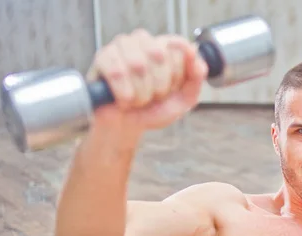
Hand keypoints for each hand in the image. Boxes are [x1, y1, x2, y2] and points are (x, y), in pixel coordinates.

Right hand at [86, 29, 207, 134]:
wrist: (127, 127)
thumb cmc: (153, 109)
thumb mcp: (183, 99)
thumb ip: (195, 80)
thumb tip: (198, 60)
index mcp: (165, 46)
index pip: (179, 47)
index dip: (176, 75)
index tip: (171, 88)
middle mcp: (143, 41)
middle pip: (159, 55)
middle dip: (159, 86)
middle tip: (152, 96)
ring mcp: (122, 46)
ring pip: (138, 64)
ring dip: (141, 93)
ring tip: (137, 99)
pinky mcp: (102, 57)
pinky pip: (117, 73)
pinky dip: (124, 94)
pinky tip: (123, 100)